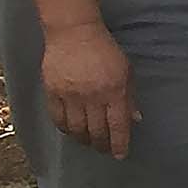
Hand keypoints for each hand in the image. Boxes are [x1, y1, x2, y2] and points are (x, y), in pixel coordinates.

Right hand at [41, 20, 135, 157]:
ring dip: (83, 139)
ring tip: (88, 141)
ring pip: (76, 128)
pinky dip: (65, 128)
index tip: (119, 155)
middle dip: (101, 144)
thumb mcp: (126, 72)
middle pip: (96, 131)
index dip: (119, 144)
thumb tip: (135, 120)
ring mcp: (71, 94)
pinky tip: (71, 130)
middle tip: (103, 149)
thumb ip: (130, 97)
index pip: (117, 126)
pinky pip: (58, 118)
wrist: (74, 33)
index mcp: (114, 91)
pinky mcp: (53, 91)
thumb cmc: (105, 51)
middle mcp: (93, 96)